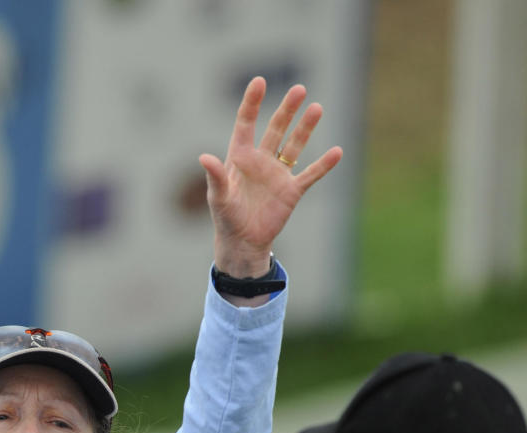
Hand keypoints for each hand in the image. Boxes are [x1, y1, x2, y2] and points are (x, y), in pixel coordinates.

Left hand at [199, 76, 342, 276]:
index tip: (259, 81)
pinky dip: (323, 165)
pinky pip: (310, 175)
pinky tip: (337, 152)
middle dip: (287, 109)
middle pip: (276, 128)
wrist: (243, 242)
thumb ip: (215, 177)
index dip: (252, 103)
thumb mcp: (218, 198)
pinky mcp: (291, 191)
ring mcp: (277, 174)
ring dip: (305, 128)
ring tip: (317, 108)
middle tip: (299, 89)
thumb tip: (203, 157)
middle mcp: (261, 161)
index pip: (246, 124)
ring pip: (294, 145)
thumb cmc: (226, 218)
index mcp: (240, 158)